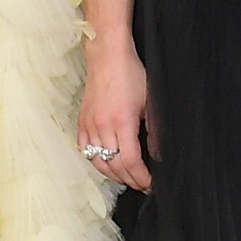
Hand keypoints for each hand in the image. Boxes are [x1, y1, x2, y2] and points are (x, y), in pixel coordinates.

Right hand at [79, 50, 153, 192]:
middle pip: (114, 166)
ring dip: (114, 174)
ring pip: (98, 162)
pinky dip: (97, 161)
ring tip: (127, 177)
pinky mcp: (82, 121)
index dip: (141, 178)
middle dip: (130, 180)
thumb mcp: (150, 102)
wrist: (108, 56)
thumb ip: (155, 132)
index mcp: (122, 122)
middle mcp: (102, 126)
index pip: (130, 162)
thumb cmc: (132, 75)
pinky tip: (108, 162)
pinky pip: (85, 150)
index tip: (151, 183)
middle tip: (143, 185)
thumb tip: (158, 156)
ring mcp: (89, 125)